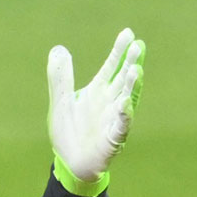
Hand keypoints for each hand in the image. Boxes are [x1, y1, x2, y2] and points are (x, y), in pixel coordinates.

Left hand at [46, 28, 145, 196]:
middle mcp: (109, 102)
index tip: (128, 33)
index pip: (111, 67)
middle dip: (130, 63)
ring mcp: (113, 119)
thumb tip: (58, 48)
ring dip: (132, 85)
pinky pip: (121, 125)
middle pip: (123, 79)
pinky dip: (124, 114)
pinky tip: (125, 103)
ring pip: (126, 99)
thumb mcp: (60, 102)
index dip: (119, 51)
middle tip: (139, 45)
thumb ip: (60, 78)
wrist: (69, 162)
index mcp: (98, 92)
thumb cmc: (69, 132)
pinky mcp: (113, 138)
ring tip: (136, 69)